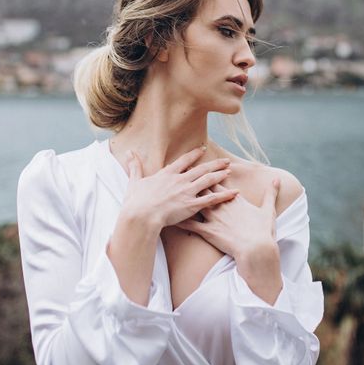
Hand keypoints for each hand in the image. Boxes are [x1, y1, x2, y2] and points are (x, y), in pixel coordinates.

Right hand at [121, 146, 239, 229]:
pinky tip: (234, 192)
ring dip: (220, 174)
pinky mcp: (192, 204)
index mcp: (167, 174)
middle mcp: (180, 180)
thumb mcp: (134, 181)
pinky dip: (224, 195)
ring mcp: (187, 191)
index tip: (202, 150)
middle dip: (214, 164)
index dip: (194, 155)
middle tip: (225, 161)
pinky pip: (212, 198)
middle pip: (201, 168)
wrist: (142, 214)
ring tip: (230, 170)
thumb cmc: (136, 201)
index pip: (184, 161)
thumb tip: (129, 152)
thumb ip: (135, 166)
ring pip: (208, 180)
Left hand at [175, 177, 280, 258]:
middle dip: (192, 179)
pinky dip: (179, 220)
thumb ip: (271, 193)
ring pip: (194, 202)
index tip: (201, 164)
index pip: (219, 182)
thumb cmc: (263, 231)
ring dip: (183, 196)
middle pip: (204, 188)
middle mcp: (221, 205)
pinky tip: (169, 217)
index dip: (210, 172)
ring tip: (171, 189)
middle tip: (181, 171)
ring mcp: (213, 217)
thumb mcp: (268, 210)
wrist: (256, 249)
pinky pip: (190, 225)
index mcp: (234, 199)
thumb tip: (277, 179)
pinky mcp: (208, 231)